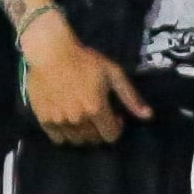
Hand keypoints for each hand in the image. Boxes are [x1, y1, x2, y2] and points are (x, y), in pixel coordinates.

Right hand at [21, 23, 153, 143]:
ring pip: (77, 141)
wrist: (51, 53)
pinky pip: (58, 139)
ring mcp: (60, 121)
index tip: (114, 114)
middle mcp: (78, 120)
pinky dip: (65, 134)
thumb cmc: (85, 60)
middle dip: (100, 130)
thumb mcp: (113, 73)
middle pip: (94, 140)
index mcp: (96, 109)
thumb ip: (130, 97)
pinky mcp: (44, 120)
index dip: (117, 127)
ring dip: (84, 133)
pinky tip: (67, 118)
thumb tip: (148, 116)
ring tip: (83, 116)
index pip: (111, 136)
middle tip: (97, 113)